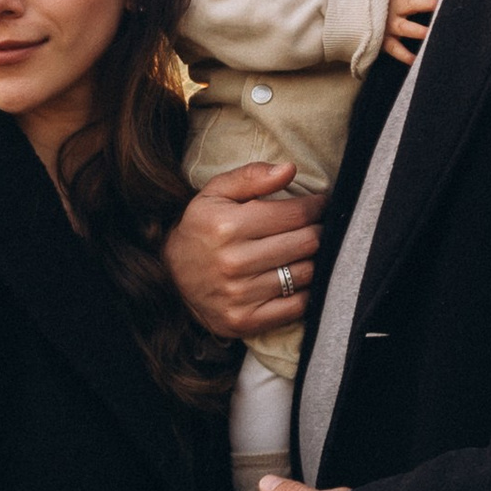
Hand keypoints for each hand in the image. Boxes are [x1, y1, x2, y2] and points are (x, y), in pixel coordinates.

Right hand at [167, 160, 323, 341]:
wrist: (170, 277)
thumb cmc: (202, 228)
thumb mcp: (216, 193)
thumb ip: (251, 176)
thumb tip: (290, 169)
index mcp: (227, 226)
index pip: (295, 214)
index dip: (316, 206)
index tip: (320, 205)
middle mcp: (233, 262)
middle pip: (306, 243)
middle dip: (319, 231)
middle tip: (318, 227)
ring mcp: (239, 295)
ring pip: (305, 273)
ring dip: (314, 261)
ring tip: (307, 252)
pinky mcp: (245, 321)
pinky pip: (297, 306)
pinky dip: (307, 292)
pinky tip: (299, 279)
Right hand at [383, 0, 441, 66]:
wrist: (349, 17)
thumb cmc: (380, 7)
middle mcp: (393, 8)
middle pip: (412, 4)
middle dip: (427, 3)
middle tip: (441, 5)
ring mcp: (387, 25)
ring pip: (405, 27)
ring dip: (418, 30)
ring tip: (430, 33)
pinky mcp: (382, 40)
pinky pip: (395, 49)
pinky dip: (405, 55)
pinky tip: (416, 60)